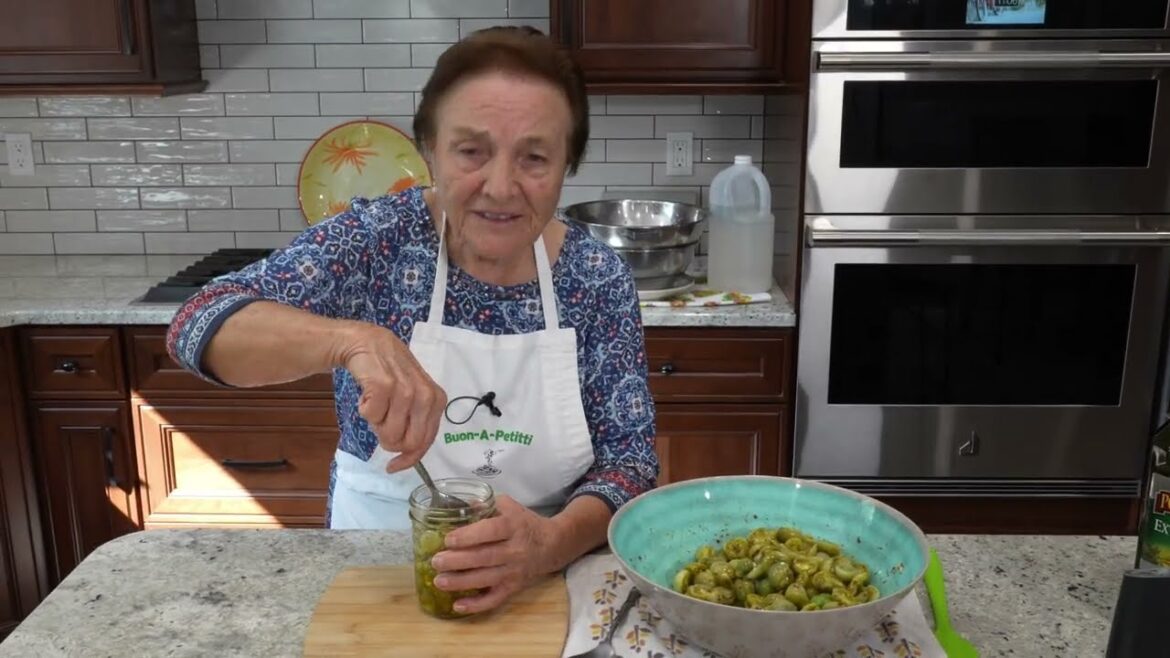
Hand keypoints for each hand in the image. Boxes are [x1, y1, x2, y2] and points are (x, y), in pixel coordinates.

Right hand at [338, 323, 445, 471]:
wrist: (367, 344)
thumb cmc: (389, 374)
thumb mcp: (411, 397)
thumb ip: (414, 424)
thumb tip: (406, 456)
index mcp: (436, 401)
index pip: (425, 442)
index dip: (408, 460)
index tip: (392, 467)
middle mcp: (426, 397)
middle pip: (405, 443)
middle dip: (388, 439)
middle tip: (381, 420)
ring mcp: (405, 391)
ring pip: (387, 433)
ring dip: (375, 421)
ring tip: (376, 401)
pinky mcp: (383, 386)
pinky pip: (370, 417)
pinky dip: (364, 409)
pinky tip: (368, 393)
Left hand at [429, 496, 555, 613]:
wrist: (553, 545)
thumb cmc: (525, 524)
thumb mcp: (510, 507)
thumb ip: (487, 505)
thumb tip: (463, 506)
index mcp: (513, 527)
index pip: (490, 531)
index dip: (469, 536)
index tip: (448, 539)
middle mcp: (515, 550)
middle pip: (484, 557)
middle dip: (458, 561)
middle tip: (436, 561)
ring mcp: (514, 571)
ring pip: (486, 579)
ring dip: (461, 582)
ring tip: (439, 581)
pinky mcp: (513, 587)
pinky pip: (494, 599)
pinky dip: (476, 605)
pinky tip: (457, 606)